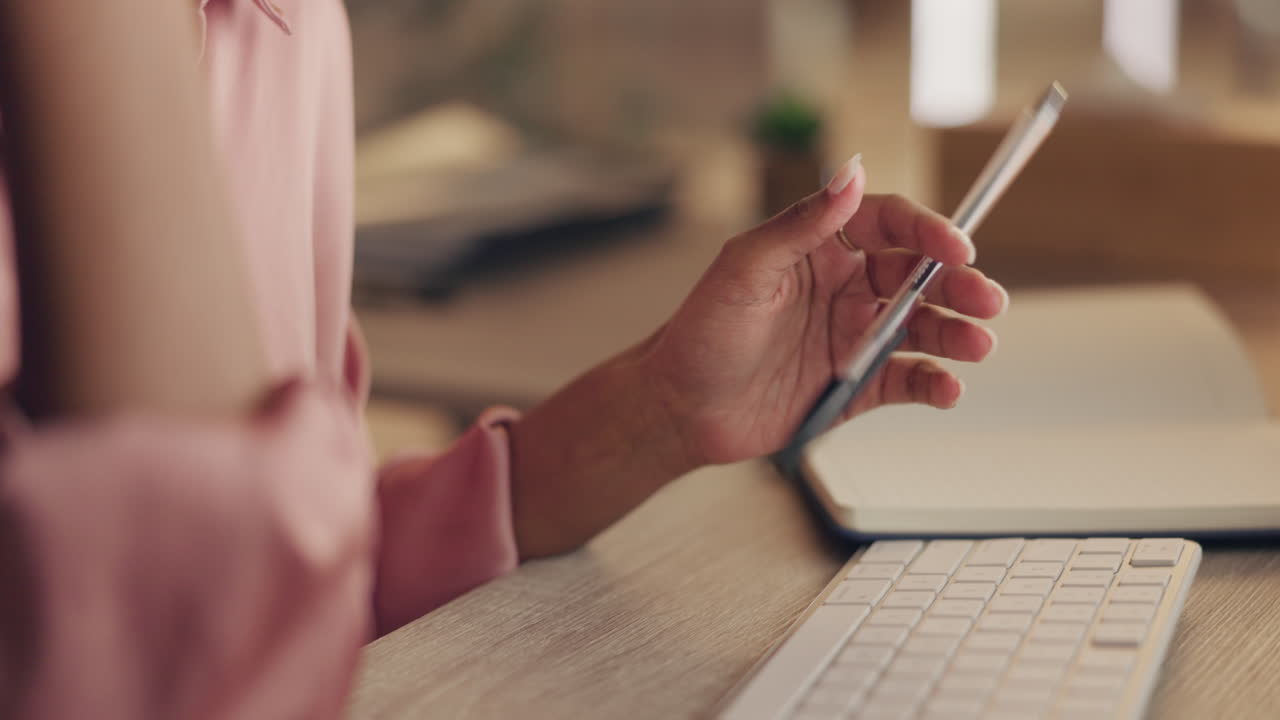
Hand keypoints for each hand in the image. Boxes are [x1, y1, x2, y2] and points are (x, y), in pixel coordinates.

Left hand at [641, 155, 1007, 466]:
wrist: (679, 409)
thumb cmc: (702, 334)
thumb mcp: (745, 270)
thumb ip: (801, 224)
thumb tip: (851, 172)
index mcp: (819, 250)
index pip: (887, 226)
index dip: (927, 232)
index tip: (956, 247)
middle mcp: (843, 289)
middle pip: (917, 276)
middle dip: (957, 285)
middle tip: (986, 299)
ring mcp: (852, 338)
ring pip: (920, 328)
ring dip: (955, 334)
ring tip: (978, 345)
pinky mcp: (855, 387)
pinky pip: (905, 380)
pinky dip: (932, 383)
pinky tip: (947, 387)